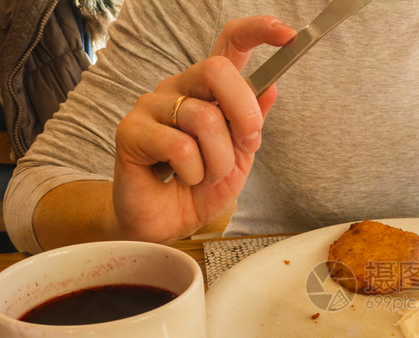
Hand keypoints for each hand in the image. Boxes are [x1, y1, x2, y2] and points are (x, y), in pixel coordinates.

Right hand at [112, 16, 295, 243]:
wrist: (166, 224)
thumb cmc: (199, 188)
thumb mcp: (238, 158)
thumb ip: (251, 124)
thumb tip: (272, 88)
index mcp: (207, 91)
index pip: (229, 44)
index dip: (258, 32)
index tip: (288, 35)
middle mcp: (178, 89)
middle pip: (217, 70)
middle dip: (244, 112)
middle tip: (247, 143)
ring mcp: (151, 106)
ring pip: (204, 118)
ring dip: (218, 160)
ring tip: (205, 176)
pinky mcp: (131, 130)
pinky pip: (180, 146)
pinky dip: (193, 172)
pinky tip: (181, 178)